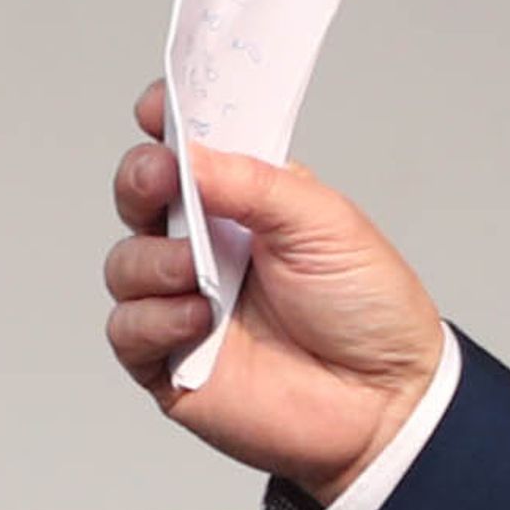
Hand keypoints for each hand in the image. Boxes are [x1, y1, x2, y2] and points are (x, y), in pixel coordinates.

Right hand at [103, 100, 443, 503]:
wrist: (386, 402)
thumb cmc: (367, 310)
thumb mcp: (325, 224)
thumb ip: (255, 183)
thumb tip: (190, 153)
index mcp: (245, 204)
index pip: (188, 151)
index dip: (166, 125)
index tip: (159, 107)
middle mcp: (207, 248)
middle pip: (140, 197)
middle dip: (140, 178)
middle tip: (162, 175)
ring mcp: (184, 304)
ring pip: (124, 264)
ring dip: (154, 260)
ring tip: (200, 273)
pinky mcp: (171, 362)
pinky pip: (127, 329)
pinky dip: (154, 318)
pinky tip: (199, 319)